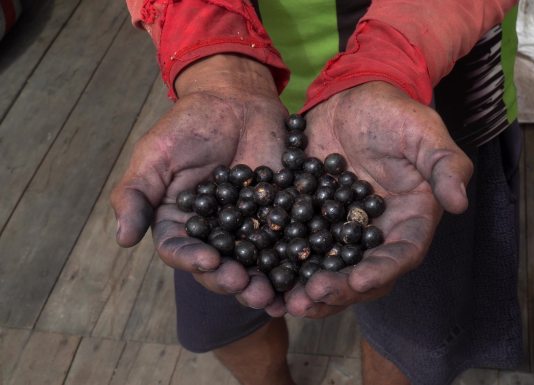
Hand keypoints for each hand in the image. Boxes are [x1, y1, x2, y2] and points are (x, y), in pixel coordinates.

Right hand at [111, 55, 285, 308]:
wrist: (234, 100)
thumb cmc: (188, 125)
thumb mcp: (156, 155)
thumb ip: (136, 194)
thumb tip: (123, 240)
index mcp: (179, 223)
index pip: (180, 250)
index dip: (192, 260)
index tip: (209, 261)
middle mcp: (213, 233)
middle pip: (219, 266)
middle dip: (231, 280)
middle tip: (246, 286)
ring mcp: (248, 228)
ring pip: (254, 263)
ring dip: (262, 282)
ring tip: (271, 292)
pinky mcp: (279, 217)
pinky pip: (287, 241)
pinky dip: (293, 260)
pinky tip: (302, 274)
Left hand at [277, 81, 472, 317]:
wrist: (352, 95)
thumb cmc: (394, 113)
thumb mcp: (424, 132)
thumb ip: (445, 165)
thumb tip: (459, 202)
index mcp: (409, 220)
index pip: (401, 254)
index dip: (381, 271)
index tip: (360, 282)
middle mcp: (376, 233)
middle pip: (361, 273)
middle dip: (338, 290)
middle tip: (310, 297)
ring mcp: (341, 230)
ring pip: (328, 269)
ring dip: (308, 289)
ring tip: (285, 301)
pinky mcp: (311, 220)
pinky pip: (298, 247)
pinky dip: (284, 264)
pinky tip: (264, 276)